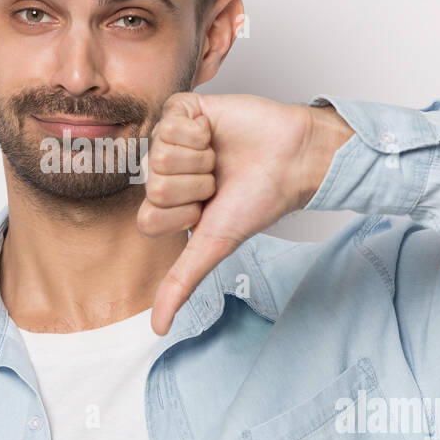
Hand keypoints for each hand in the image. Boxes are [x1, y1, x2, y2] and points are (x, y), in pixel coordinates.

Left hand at [139, 93, 351, 334]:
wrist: (292, 158)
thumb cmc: (257, 200)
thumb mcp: (214, 246)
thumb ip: (181, 283)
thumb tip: (157, 330)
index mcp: (167, 204)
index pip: (148, 217)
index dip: (184, 214)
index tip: (209, 209)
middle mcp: (164, 172)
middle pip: (153, 185)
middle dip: (195, 186)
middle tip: (218, 180)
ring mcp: (170, 139)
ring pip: (160, 153)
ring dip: (199, 159)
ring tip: (219, 158)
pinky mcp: (181, 109)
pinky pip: (169, 121)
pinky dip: (199, 131)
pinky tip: (214, 133)